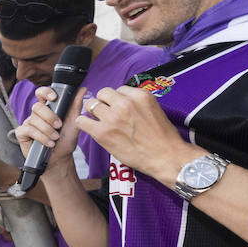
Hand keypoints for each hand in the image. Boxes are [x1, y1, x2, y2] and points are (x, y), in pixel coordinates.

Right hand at [15, 86, 84, 167]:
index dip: (45, 92)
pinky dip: (41, 137)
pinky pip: (29, 130)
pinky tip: (49, 143)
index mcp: (48, 108)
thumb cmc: (65, 140)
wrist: (60, 158)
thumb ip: (76, 106)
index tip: (54, 97)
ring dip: (47, 130)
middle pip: (37, 106)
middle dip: (50, 116)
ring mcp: (28, 123)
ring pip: (34, 119)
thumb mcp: (74, 123)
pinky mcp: (22, 133)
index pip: (42, 93)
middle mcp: (37, 114)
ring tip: (55, 138)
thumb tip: (82, 89)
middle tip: (59, 126)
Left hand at [75, 86, 192, 180]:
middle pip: (102, 93)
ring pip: (91, 104)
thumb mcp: (154, 109)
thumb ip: (136, 103)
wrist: (165, 156)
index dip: (117, 100)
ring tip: (100, 122)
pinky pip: (82, 121)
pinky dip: (84, 124)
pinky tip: (91, 128)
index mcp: (140, 95)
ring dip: (93, 113)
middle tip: (107, 114)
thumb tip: (121, 101)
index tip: (118, 108)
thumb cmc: (162, 137)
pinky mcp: (103, 132)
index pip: (119, 89)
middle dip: (104, 102)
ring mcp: (113, 117)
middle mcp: (125, 103)